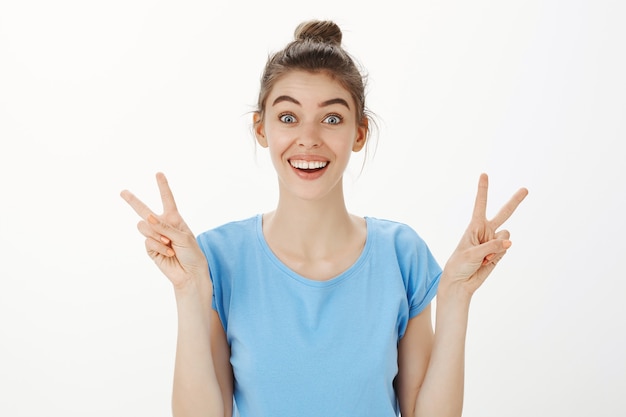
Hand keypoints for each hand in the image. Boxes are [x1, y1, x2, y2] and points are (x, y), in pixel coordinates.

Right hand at [120, 172, 209, 289]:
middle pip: (144, 210)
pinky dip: (158, 246)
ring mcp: (154, 237)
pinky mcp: (150, 249)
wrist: (190, 273)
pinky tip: (168, 252)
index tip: (158, 173)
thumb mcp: (183, 236)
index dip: (162, 186)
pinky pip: (147, 241)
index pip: (167, 200)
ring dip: (156, 234)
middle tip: (122, 191)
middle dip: (132, 201)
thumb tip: (147, 217)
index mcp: (174, 219)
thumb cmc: (192, 253)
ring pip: (144, 227)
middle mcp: (162, 225)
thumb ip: (165, 226)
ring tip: (169, 243)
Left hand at [441, 173, 527, 296]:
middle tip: (526, 189)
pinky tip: (487, 262)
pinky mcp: (499, 252)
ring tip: (483, 257)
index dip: (483, 190)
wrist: (460, 282)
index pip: (480, 205)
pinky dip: (497, 256)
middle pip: (504, 213)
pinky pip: (506, 249)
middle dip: (515, 201)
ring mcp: (494, 241)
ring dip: (497, 247)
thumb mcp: (471, 253)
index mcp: (474, 226)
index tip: (484, 174)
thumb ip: (491, 246)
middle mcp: (486, 230)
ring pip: (506, 236)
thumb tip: (509, 242)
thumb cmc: (459, 264)